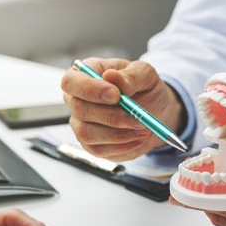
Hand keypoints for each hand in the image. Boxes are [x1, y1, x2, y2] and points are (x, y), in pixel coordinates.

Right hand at [61, 57, 185, 160]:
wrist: (154, 113)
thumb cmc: (145, 88)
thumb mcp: (146, 75)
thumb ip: (131, 75)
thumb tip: (111, 76)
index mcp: (86, 75)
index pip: (71, 81)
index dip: (90, 89)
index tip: (116, 95)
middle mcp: (77, 99)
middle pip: (80, 109)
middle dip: (112, 116)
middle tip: (138, 118)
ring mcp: (81, 123)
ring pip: (87, 133)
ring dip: (119, 134)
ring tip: (142, 127)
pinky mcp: (90, 144)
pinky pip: (98, 150)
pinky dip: (122, 146)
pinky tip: (137, 137)